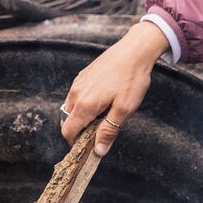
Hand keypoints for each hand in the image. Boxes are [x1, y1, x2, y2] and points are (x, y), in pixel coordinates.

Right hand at [60, 21, 168, 155]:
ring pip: (71, 108)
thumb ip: (109, 130)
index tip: (91, 145)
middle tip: (102, 129)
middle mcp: (75, 94)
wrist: (134, 50)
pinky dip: (84, 104)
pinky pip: (77, 96)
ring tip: (106, 112)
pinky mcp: (82, 76)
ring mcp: (77, 84)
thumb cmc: (132, 80)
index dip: (76, 143)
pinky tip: (104, 99)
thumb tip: (98, 151)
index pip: (68, 132)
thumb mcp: (124, 109)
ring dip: (83, 116)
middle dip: (80, 130)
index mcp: (84, 105)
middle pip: (68, 121)